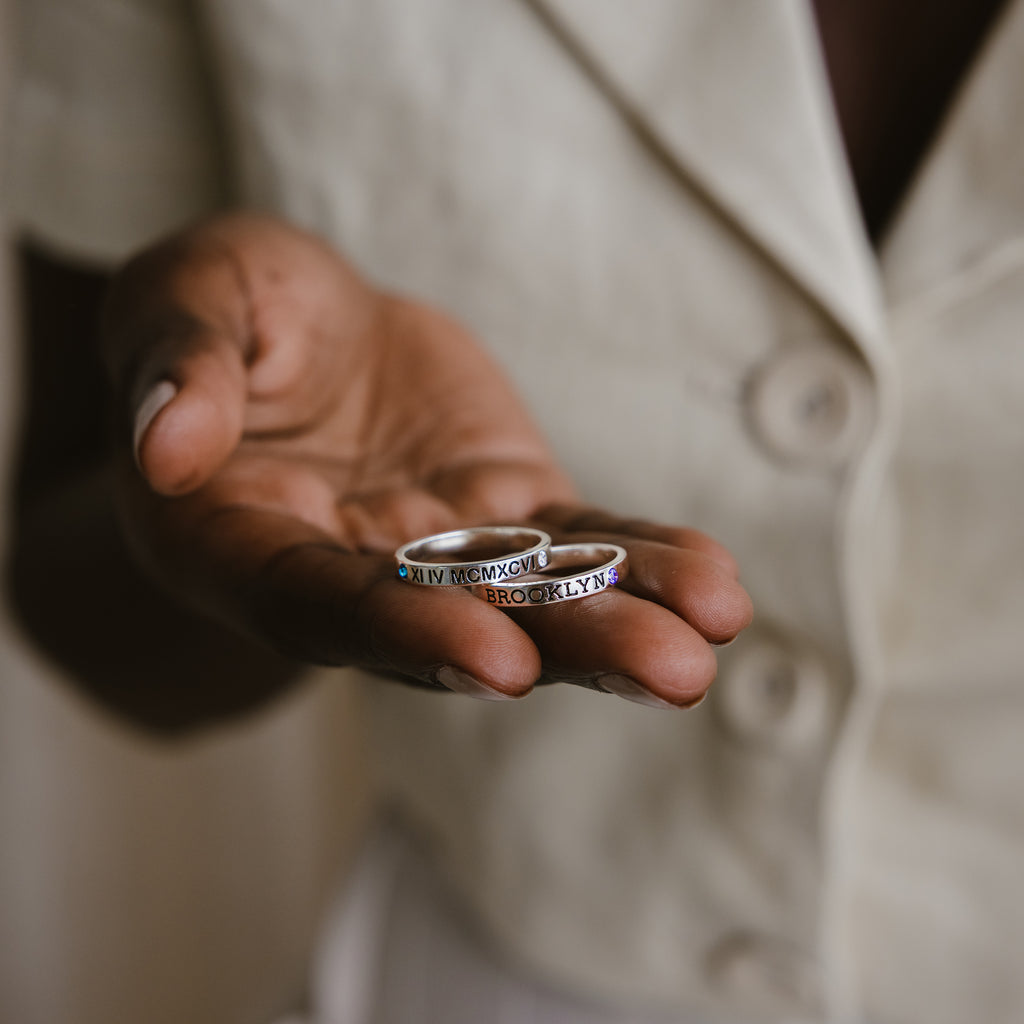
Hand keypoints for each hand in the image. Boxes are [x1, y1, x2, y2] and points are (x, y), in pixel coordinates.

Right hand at [104, 212, 750, 704]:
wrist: (305, 322)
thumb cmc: (228, 306)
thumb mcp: (184, 296)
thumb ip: (179, 364)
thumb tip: (167, 446)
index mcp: (241, 545)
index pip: (322, 605)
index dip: (406, 631)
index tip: (499, 658)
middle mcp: (349, 572)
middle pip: (455, 627)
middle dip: (564, 648)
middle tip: (670, 672)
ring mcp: (440, 549)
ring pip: (534, 597)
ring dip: (626, 621)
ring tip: (712, 632)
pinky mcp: (507, 511)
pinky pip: (578, 546)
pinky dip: (641, 562)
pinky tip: (711, 584)